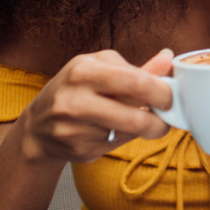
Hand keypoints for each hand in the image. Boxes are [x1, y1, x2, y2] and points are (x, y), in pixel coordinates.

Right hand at [17, 49, 173, 163]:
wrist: (38, 125)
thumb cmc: (76, 89)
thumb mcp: (100, 68)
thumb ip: (136, 69)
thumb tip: (168, 57)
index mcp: (83, 72)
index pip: (137, 83)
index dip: (163, 93)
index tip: (171, 97)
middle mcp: (74, 101)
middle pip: (135, 118)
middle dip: (160, 122)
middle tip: (166, 120)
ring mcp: (73, 129)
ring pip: (128, 134)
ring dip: (142, 130)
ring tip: (139, 120)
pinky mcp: (77, 151)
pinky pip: (116, 146)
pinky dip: (123, 139)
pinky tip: (114, 130)